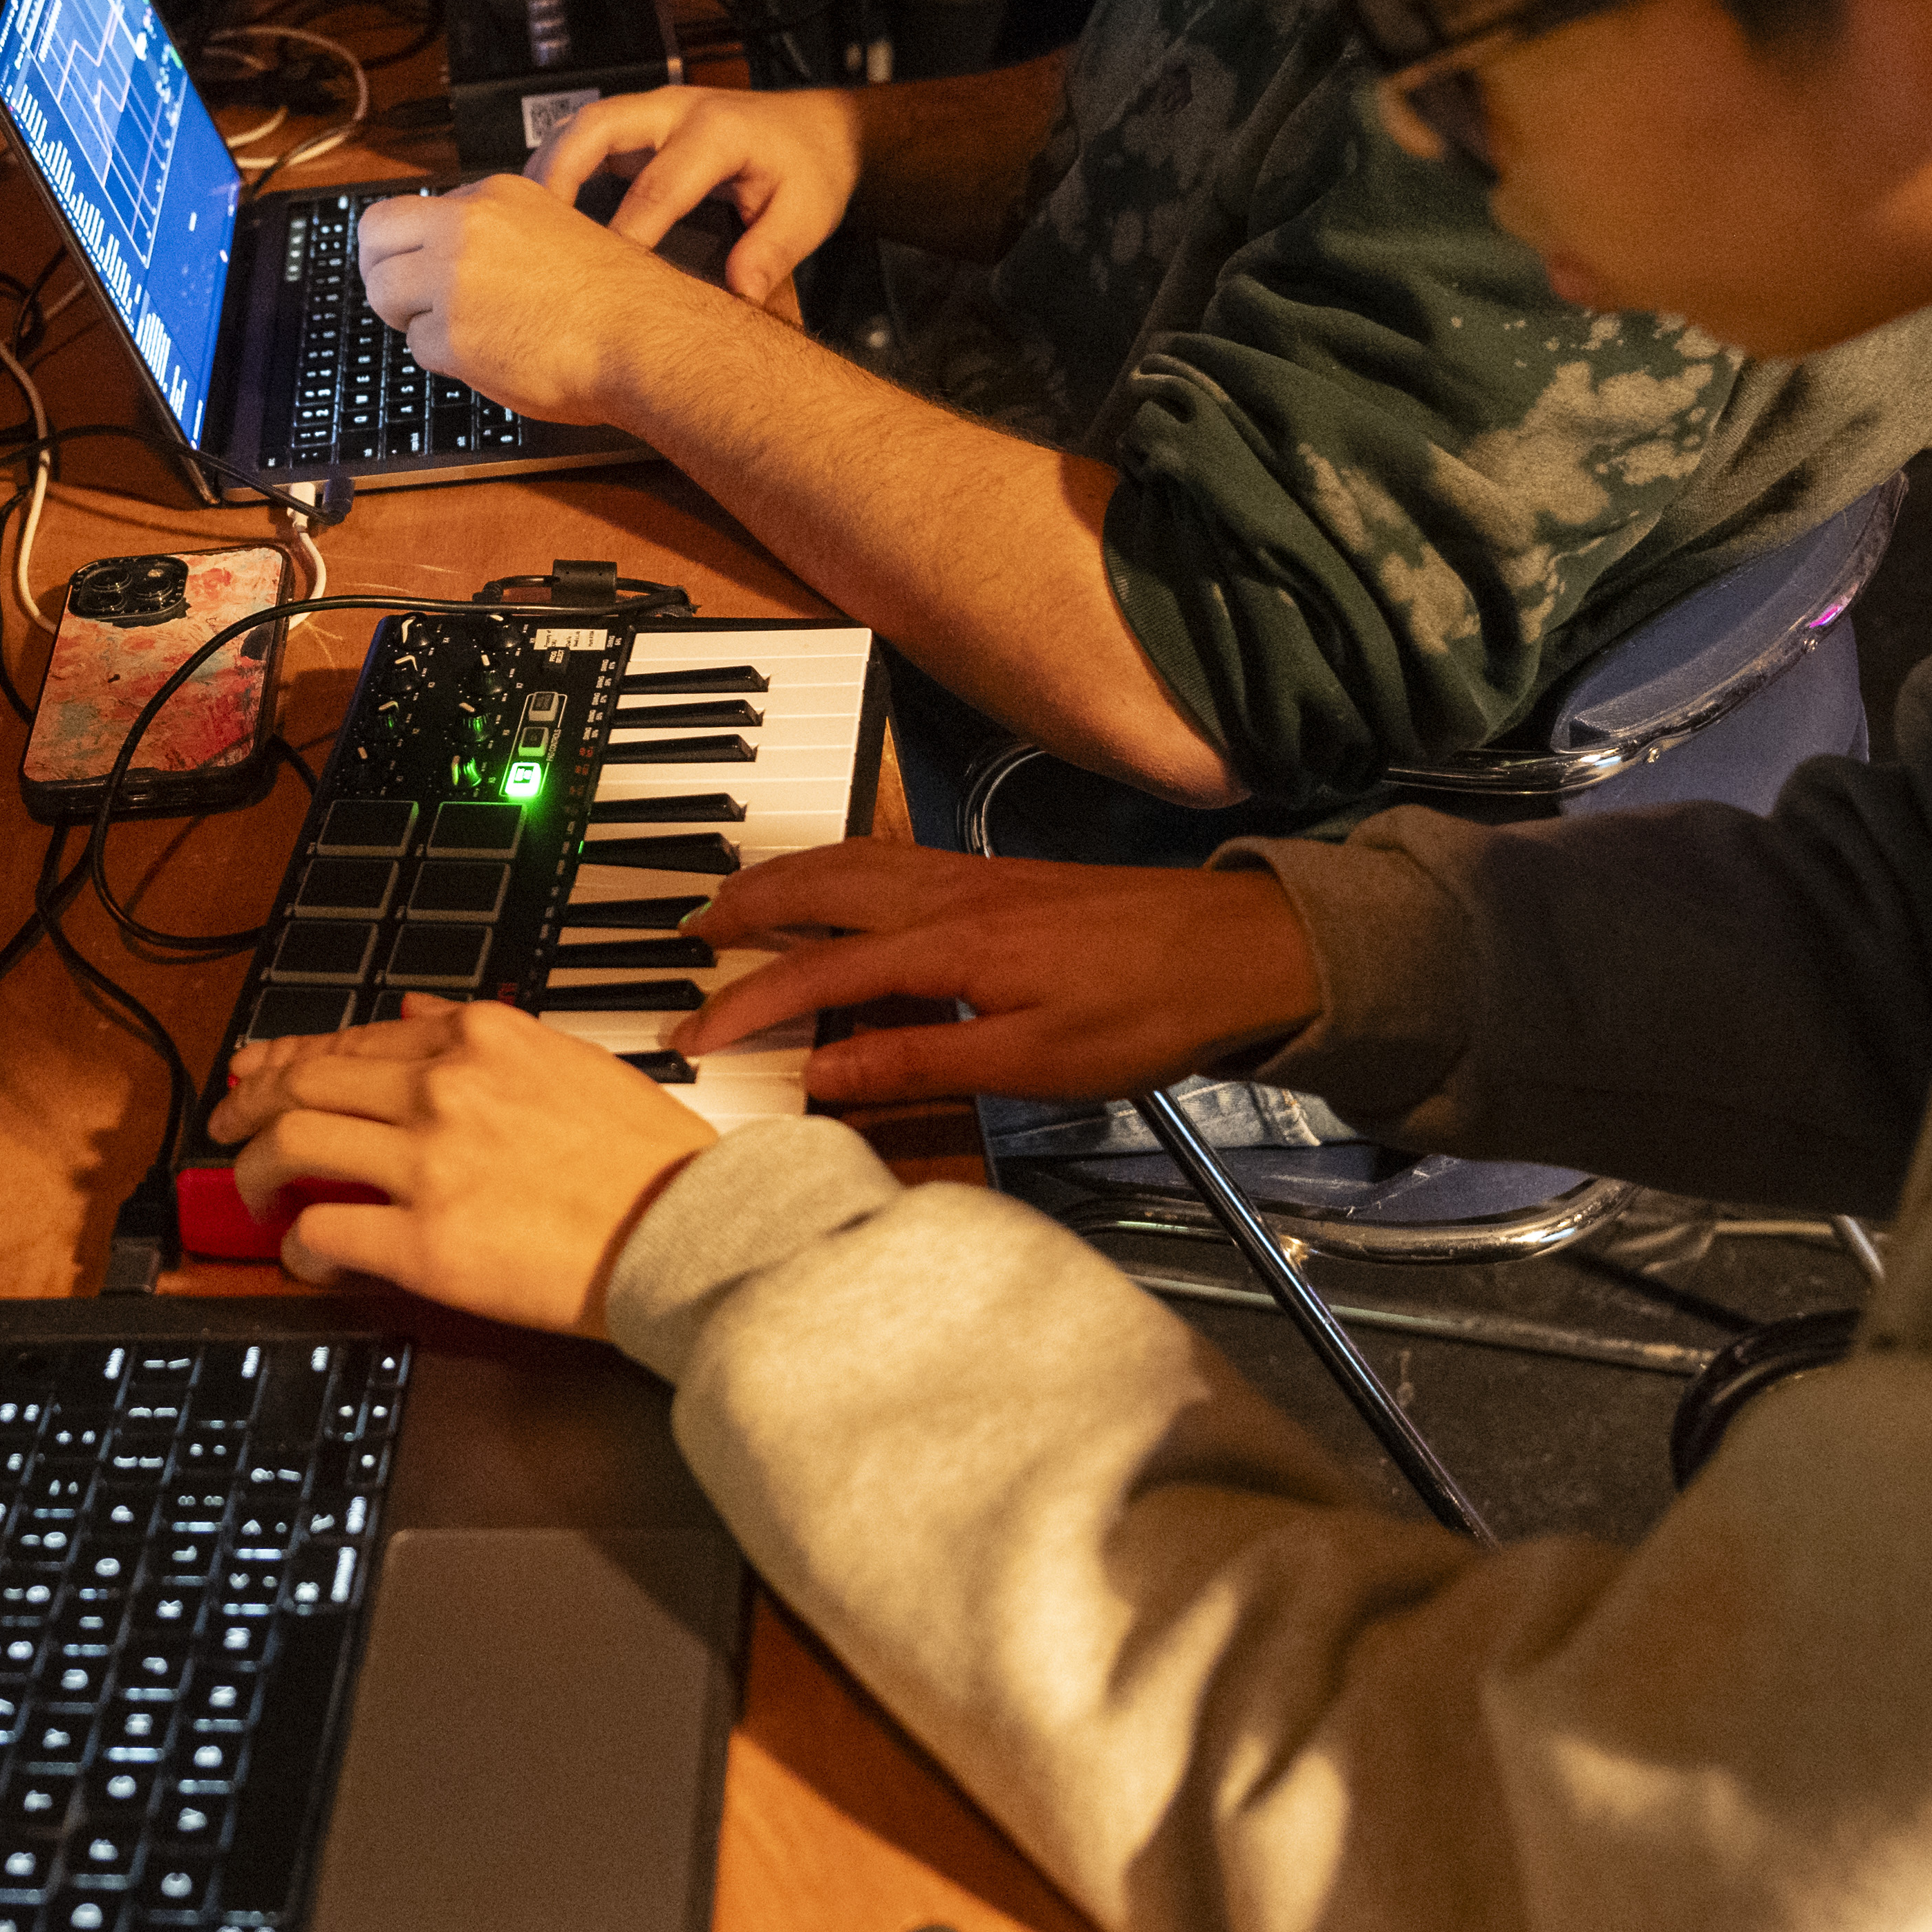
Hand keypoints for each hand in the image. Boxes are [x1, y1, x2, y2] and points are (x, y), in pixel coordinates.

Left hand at [219, 997, 717, 1334]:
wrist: (689, 1229)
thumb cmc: (645, 1157)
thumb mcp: (566, 1057)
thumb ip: (481, 1030)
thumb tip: (413, 1009)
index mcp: (478, 1036)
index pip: (352, 1037)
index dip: (290, 1058)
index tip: (261, 1074)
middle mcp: (441, 1087)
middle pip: (303, 1082)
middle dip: (249, 1104)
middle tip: (227, 1127)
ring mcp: (427, 1162)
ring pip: (291, 1143)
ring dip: (255, 1167)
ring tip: (253, 1191)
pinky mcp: (424, 1241)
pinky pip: (325, 1232)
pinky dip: (299, 1245)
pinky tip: (305, 1255)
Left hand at [352, 167, 746, 419]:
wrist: (642, 336)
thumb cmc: (615, 298)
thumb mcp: (552, 230)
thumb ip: (497, 233)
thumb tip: (450, 254)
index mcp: (495, 194)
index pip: (411, 209)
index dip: (409, 246)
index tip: (417, 266)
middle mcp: (466, 226)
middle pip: (373, 235)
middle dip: (381, 271)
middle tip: (404, 301)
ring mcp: (453, 277)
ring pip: (384, 292)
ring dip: (409, 318)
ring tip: (454, 334)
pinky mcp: (451, 333)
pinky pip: (417, 347)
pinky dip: (444, 359)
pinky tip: (488, 357)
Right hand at [526, 82, 865, 305]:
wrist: (818, 129)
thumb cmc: (809, 166)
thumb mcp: (808, 211)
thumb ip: (773, 251)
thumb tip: (739, 293)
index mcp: (719, 131)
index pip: (658, 185)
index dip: (627, 234)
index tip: (605, 276)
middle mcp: (678, 111)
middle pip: (596, 127)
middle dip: (558, 174)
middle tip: (534, 229)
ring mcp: (655, 111)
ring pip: (581, 124)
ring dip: (549, 167)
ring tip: (527, 222)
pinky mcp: (642, 122)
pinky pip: (586, 134)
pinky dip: (560, 165)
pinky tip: (547, 209)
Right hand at [679, 840, 1324, 1105]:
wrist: (1242, 947)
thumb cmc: (1149, 1009)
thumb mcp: (1033, 1062)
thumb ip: (919, 1063)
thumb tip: (822, 1071)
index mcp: (948, 945)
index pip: (816, 974)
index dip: (745, 1010)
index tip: (692, 1039)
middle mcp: (948, 894)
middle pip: (815, 885)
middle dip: (741, 908)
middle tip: (688, 938)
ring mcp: (972, 877)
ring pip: (848, 861)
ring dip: (782, 879)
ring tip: (738, 905)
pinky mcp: (997, 877)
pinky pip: (888, 860)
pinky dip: (836, 872)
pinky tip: (838, 896)